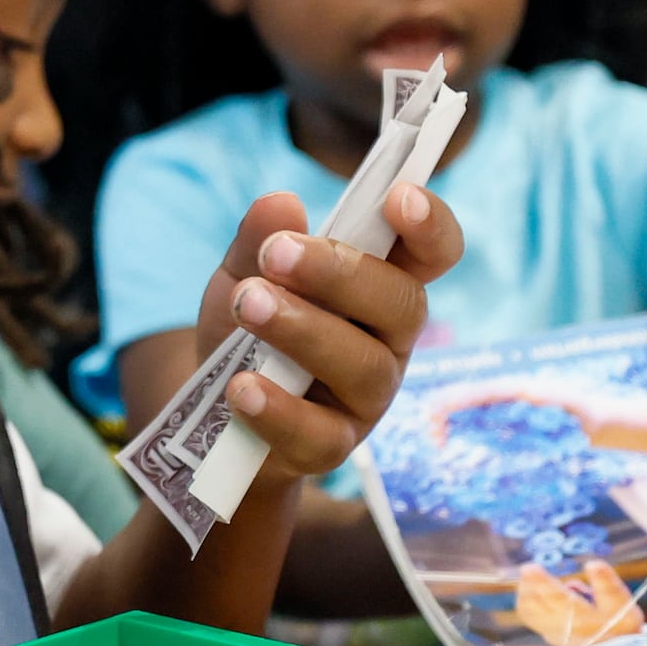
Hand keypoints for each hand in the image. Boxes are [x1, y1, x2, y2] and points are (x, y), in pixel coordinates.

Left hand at [191, 184, 463, 485]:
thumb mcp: (242, 273)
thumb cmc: (247, 330)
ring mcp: (366, 399)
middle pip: (400, 303)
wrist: (213, 418)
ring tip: (246, 305)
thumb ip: (257, 239)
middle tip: (275, 253)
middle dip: (340, 272)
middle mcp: (388, 341)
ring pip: (362, 365)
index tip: (400, 197)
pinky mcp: (332, 448)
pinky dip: (279, 409)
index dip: (430, 225)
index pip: (433, 253)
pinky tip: (241, 387)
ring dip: (304, 329)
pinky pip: (319, 434)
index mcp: (380, 285)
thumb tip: (280, 204)